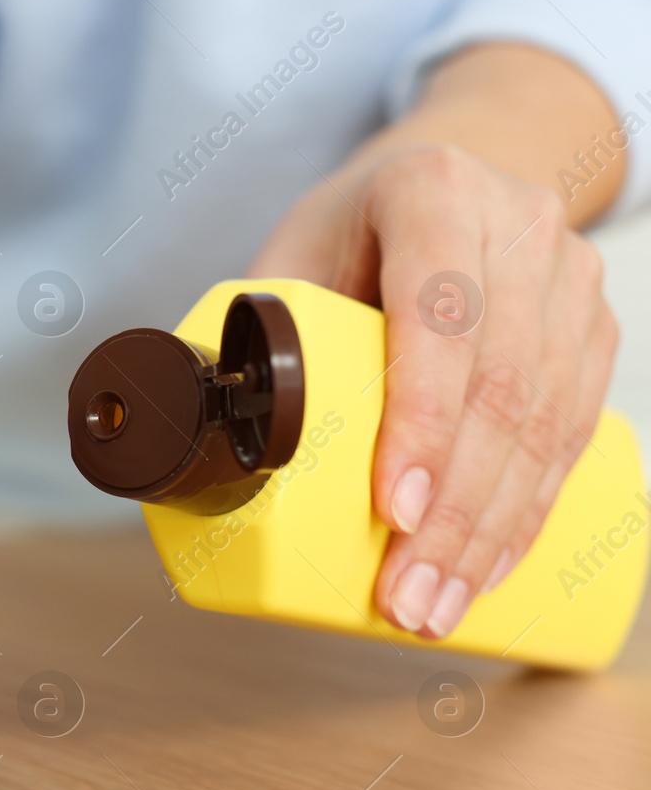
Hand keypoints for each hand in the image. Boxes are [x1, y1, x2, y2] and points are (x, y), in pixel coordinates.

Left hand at [250, 143, 617, 638]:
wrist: (442, 183)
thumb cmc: (347, 233)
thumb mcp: (289, 254)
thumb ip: (250, 330)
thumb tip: (197, 433)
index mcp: (429, 192)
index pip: (436, 317)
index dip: (421, 422)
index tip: (391, 512)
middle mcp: (515, 224)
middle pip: (499, 386)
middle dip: (453, 512)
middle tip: (406, 597)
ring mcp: (567, 277)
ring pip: (546, 421)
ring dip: (492, 530)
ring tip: (437, 606)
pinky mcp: (592, 327)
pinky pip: (573, 433)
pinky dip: (530, 511)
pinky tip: (491, 567)